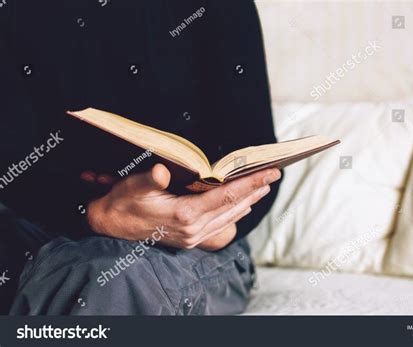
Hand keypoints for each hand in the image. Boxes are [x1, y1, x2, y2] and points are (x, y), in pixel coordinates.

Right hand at [85, 164, 280, 249]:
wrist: (110, 226)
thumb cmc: (123, 202)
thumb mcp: (133, 187)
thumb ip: (150, 179)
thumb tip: (162, 172)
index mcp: (184, 214)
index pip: (226, 195)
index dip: (250, 182)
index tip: (270, 172)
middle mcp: (193, 228)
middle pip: (233, 206)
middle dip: (256, 190)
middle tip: (275, 175)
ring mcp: (193, 236)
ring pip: (229, 217)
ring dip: (248, 201)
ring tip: (264, 188)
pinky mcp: (190, 238)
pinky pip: (220, 224)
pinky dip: (235, 212)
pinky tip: (242, 205)